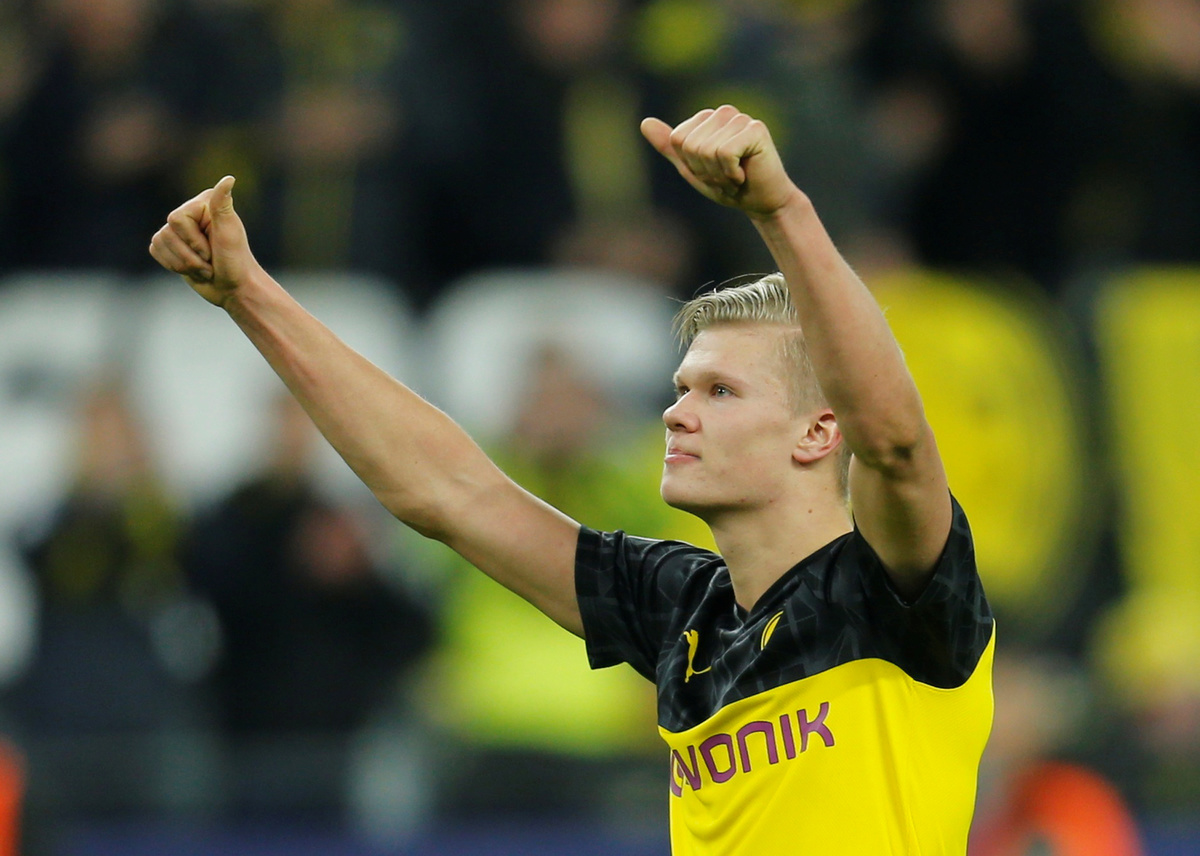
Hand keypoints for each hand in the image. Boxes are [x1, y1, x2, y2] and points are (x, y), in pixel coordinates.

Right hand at [148, 176, 257, 307]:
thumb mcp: (229, 233)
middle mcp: (189, 211)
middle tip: (210, 261)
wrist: (233, 288)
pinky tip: (192, 268)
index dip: (193, 241)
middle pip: (166, 233)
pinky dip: (173, 265)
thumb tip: (229, 179)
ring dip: (183, 263)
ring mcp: (178, 228)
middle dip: (189, 256)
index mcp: (205, 203)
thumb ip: (222, 206)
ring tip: (204, 267)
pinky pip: (155, 250)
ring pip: (159, 242)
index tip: (213, 250)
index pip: (176, 219)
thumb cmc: (235, 261)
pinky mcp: (170, 244)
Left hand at [641, 105, 799, 218]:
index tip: (711, 171)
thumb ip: (669, 147)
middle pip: (691, 145)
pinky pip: (725, 153)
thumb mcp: (692, 168)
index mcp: (706, 118)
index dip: (691, 165)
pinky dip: (732, 173)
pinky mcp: (755, 128)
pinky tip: (745, 173)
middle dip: (705, 171)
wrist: (762, 202)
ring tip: (736, 175)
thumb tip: (644, 122)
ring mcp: (740, 118)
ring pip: (707, 150)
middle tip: (725, 176)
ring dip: (720, 174)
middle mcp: (723, 112)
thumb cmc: (729, 186)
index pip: (677, 140)